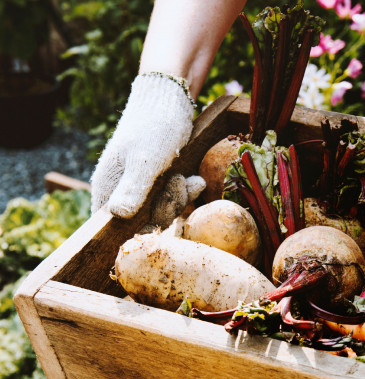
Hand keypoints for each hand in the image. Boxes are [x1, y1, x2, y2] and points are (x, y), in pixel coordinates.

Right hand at [90, 72, 200, 222]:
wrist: (170, 101)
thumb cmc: (154, 127)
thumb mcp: (145, 160)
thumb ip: (133, 189)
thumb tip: (117, 215)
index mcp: (107, 188)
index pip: (113, 228)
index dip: (136, 229)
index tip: (156, 216)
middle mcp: (120, 191)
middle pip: (143, 223)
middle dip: (166, 208)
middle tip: (176, 182)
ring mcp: (141, 187)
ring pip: (162, 211)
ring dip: (180, 197)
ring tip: (186, 177)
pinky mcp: (159, 182)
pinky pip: (174, 198)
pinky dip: (186, 190)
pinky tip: (195, 179)